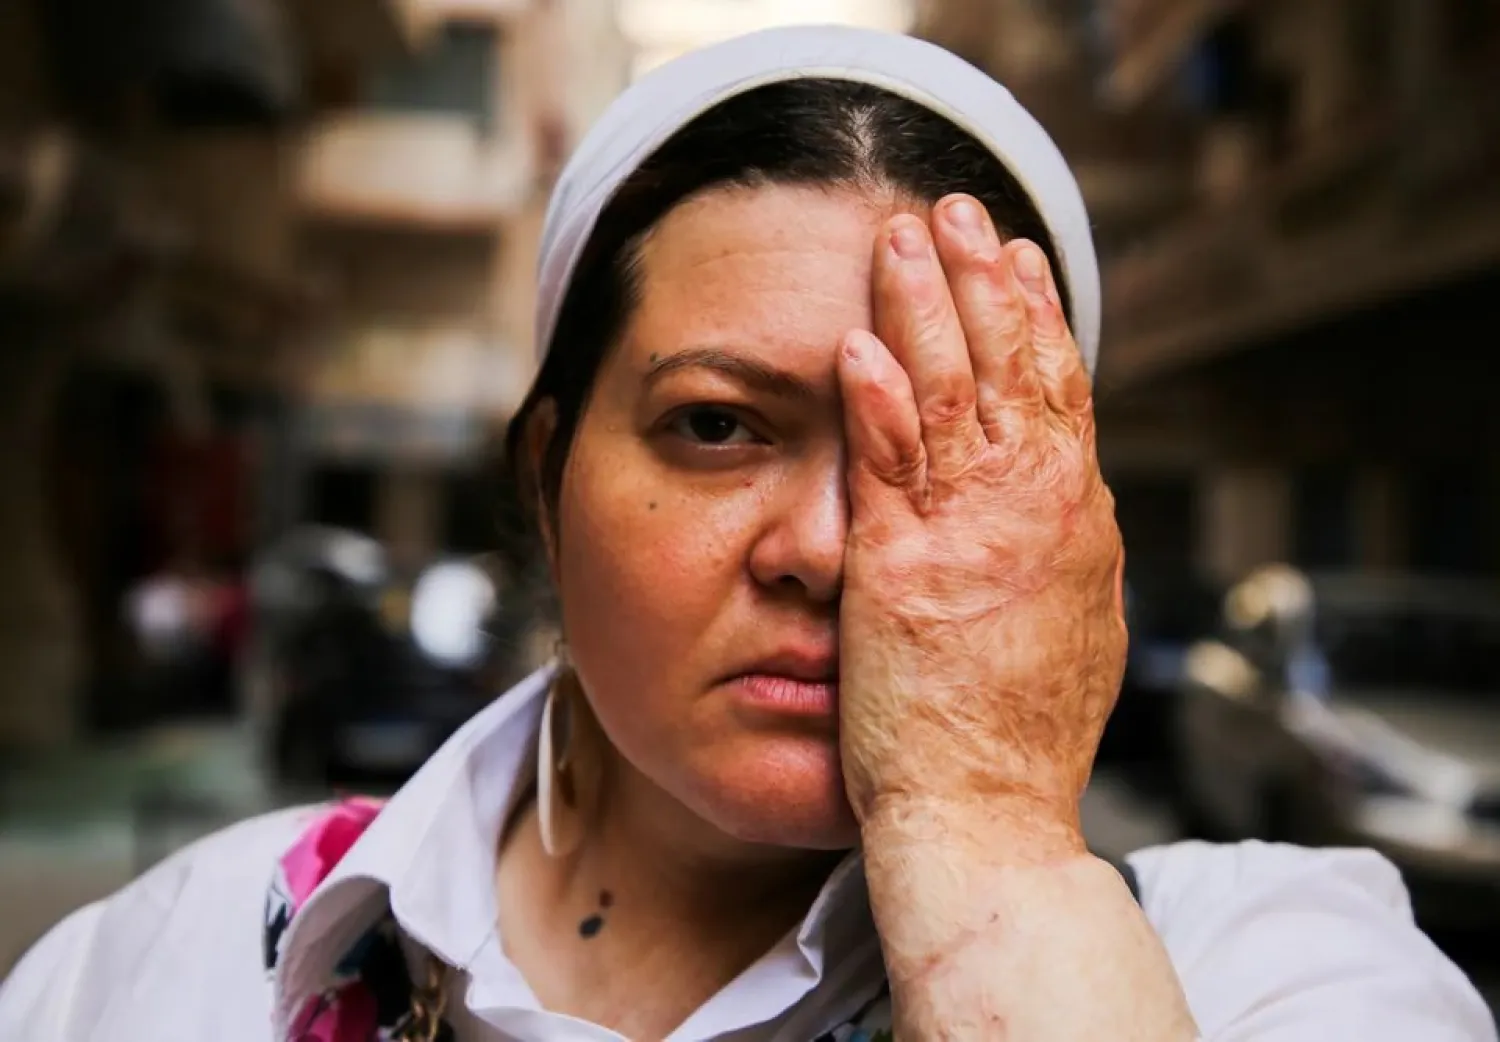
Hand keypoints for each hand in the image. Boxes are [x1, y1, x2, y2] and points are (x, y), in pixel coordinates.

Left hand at [836, 193, 1124, 853]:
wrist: (989, 816)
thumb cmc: (1021, 738)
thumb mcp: (1077, 627)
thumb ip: (1070, 551)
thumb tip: (1077, 499)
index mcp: (1076, 521)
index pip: (1059, 390)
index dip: (1036, 316)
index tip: (1017, 255)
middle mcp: (1033, 513)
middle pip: (1010, 366)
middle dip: (981, 278)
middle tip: (956, 207)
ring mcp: (967, 537)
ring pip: (950, 393)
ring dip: (924, 306)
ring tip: (900, 238)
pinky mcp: (898, 570)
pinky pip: (886, 464)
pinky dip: (875, 398)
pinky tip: (857, 343)